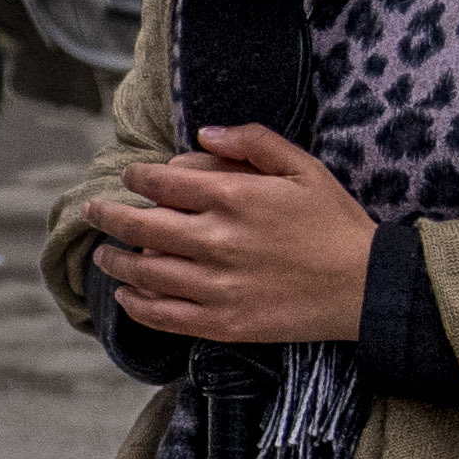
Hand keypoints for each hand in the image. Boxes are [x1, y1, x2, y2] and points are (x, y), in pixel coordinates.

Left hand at [78, 124, 379, 347]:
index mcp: (236, 198)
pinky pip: (164, 316)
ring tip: (102, 254)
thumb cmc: (335, 223)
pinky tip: (126, 294)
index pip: (165, 184)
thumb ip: (254, 143)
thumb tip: (204, 134)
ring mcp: (217, 286)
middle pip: (142, 226)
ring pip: (145, 272)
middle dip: (108, 215)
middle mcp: (218, 241)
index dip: (138, 178)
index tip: (129, 177)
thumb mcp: (305, 168)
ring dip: (115, 261)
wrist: (366, 286)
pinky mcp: (222, 323)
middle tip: (92, 210)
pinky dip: (137, 304)